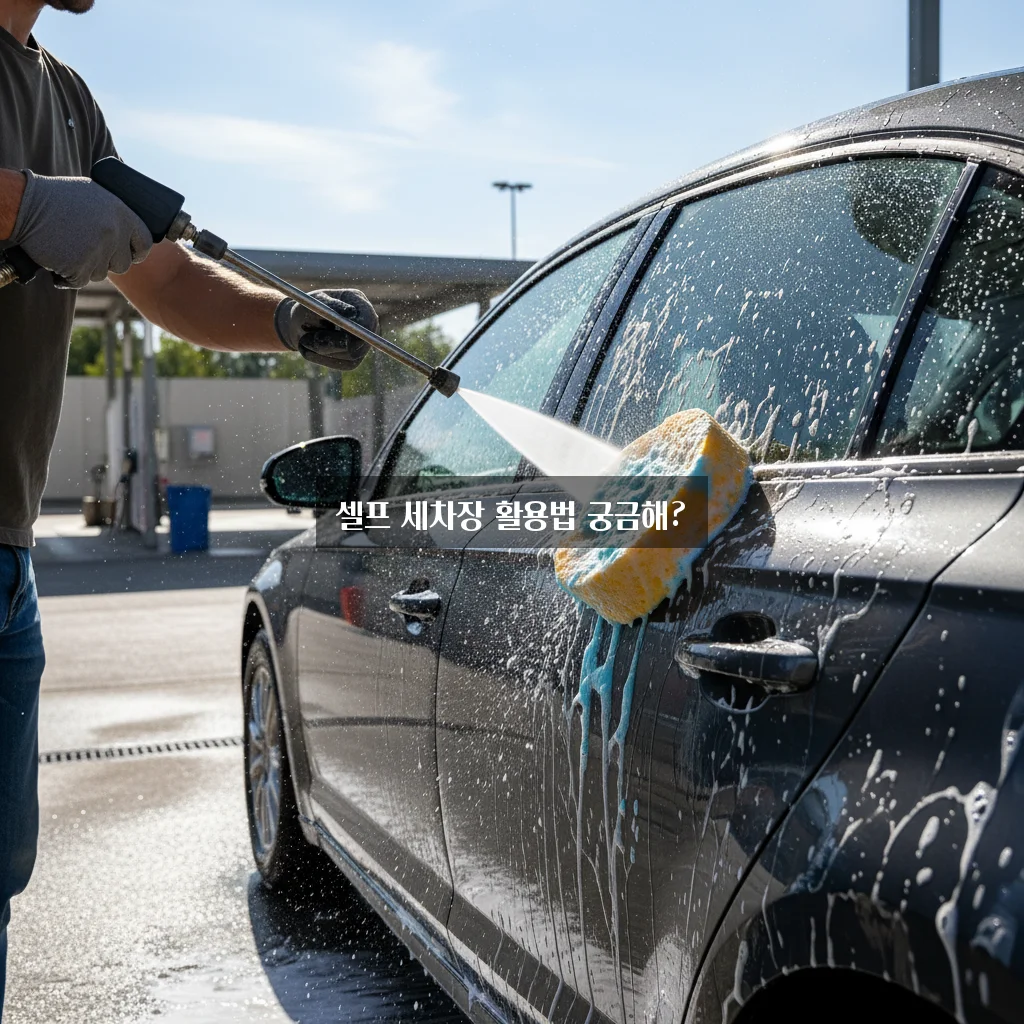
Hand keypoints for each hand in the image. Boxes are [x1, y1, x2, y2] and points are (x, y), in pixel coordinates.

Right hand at [9, 170, 152, 288]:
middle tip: (88, 249)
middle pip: (123, 264)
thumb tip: (132, 232)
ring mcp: (98, 251)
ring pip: (101, 273)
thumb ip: (116, 215)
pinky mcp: (80, 266)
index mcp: (121, 213)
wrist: (26, 205)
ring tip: (69, 246)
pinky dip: (69, 275)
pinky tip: (59, 257)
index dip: (136, 251)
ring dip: (86, 266)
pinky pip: (80, 280)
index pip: (145, 242)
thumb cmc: (58, 198)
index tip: (128, 253)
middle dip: (108, 261)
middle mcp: (114, 233)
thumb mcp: (95, 195)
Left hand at [274, 288, 376, 370]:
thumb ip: (332, 307)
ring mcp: (363, 343)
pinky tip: (310, 348)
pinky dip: (320, 358)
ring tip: (303, 339)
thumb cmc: (308, 307)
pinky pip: (340, 364)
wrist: (301, 323)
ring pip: (348, 356)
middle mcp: (368, 326)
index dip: (354, 330)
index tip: (332, 334)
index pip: (367, 322)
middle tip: (304, 340)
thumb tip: (351, 312)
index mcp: (361, 305)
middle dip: (330, 343)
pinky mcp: (353, 359)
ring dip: (320, 350)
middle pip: (359, 342)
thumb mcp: (315, 303)